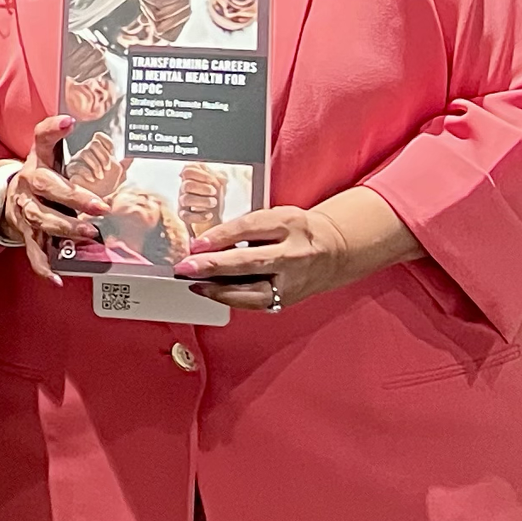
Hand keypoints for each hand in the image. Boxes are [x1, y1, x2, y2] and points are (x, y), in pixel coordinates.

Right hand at [0, 113, 99, 282]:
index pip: (42, 141)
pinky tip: (56, 278)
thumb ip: (60, 137)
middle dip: (74, 199)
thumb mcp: (47, 153)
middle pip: (49, 190)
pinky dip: (44, 266)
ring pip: (43, 221)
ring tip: (88, 234)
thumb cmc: (40, 176)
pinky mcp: (26, 234)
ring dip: (66, 229)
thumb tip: (77, 120)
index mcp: (36, 163)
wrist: (8, 199)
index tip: (67, 122)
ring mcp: (26, 212)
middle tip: (99, 207)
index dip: (52, 130)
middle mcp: (28, 187)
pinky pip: (34, 252)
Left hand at [173, 189, 414, 311]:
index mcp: (290, 224)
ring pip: (253, 290)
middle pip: (251, 261)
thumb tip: (205, 244)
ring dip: (218, 289)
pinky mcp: (289, 298)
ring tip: (194, 283)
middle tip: (186, 267)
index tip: (196, 243)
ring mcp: (293, 280)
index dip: (222, 236)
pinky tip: (209, 291)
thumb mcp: (276, 217)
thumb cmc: (295, 230)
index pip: (251, 228)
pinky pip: (256, 303)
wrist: (335, 249)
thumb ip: (246, 228)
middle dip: (215, 266)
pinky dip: (230, 299)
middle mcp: (294, 253)